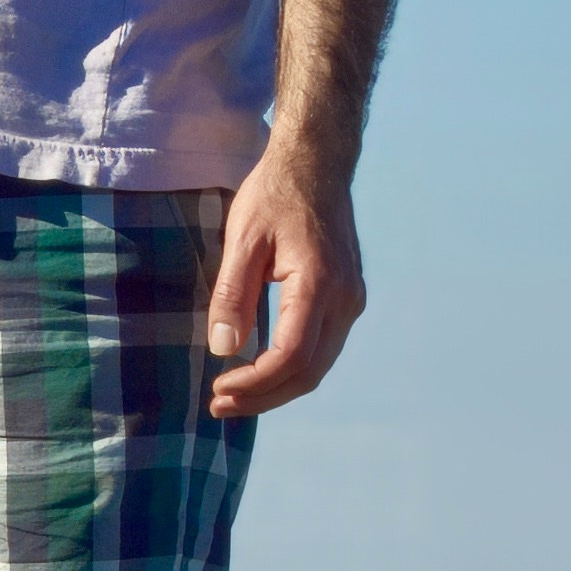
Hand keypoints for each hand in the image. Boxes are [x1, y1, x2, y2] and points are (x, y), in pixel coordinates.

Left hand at [206, 145, 364, 419]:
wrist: (317, 165)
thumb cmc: (275, 195)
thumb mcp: (242, 238)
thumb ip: (233, 295)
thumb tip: (224, 349)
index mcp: (319, 283)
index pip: (292, 355)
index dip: (256, 383)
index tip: (219, 390)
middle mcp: (345, 299)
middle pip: (309, 371)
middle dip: (264, 397)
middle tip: (220, 406)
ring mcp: (352, 300)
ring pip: (319, 365)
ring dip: (278, 388)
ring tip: (236, 397)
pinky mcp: (348, 298)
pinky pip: (323, 348)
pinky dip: (293, 369)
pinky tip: (262, 372)